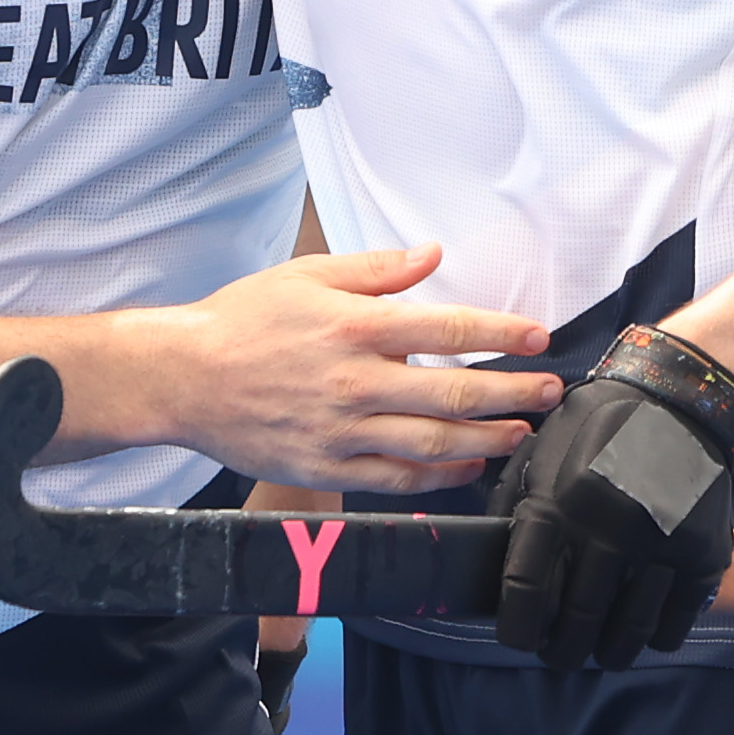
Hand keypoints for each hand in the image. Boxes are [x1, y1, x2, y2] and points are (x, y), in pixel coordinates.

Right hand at [132, 245, 552, 491]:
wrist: (183, 378)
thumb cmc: (243, 321)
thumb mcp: (308, 275)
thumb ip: (377, 270)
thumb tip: (434, 255)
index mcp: (356, 326)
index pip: (449, 328)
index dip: (502, 331)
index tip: (537, 335)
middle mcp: (356, 380)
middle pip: (454, 391)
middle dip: (513, 392)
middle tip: (550, 391)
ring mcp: (343, 429)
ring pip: (434, 442)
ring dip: (487, 439)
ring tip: (520, 432)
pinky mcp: (327, 466)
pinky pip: (397, 479)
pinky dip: (440, 478)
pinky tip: (467, 468)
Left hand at [491, 330, 733, 669]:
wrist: (679, 399)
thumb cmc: (595, 429)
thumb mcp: (538, 455)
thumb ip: (514, 512)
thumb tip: (497, 576)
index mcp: (559, 505)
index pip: (527, 594)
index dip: (519, 630)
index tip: (523, 638)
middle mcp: (608, 530)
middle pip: (577, 625)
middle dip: (561, 651)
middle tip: (560, 653)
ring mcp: (660, 546)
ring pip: (627, 635)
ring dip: (609, 652)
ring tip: (601, 650)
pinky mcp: (703, 555)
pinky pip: (674, 624)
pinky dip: (655, 637)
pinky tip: (643, 629)